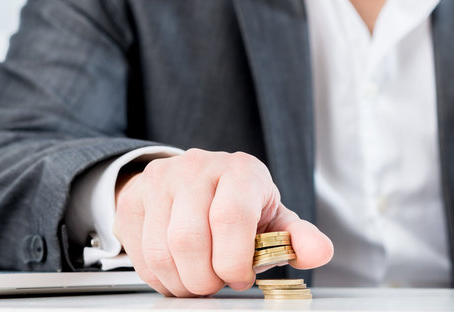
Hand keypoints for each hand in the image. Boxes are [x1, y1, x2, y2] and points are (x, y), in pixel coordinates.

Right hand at [113, 149, 333, 296]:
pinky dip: (160, 277)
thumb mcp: (274, 216)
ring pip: (161, 251)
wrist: (194, 181)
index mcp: (240, 171)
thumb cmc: (240, 204)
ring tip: (199, 281)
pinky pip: (140, 253)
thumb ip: (298, 237)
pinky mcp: (133, 199)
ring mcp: (160, 181)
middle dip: (205, 279)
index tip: (240, 278)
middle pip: (189, 240)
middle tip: (217, 284)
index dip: (234, 261)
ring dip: (182, 282)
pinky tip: (178, 273)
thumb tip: (320, 252)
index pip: (230, 218)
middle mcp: (196, 168)